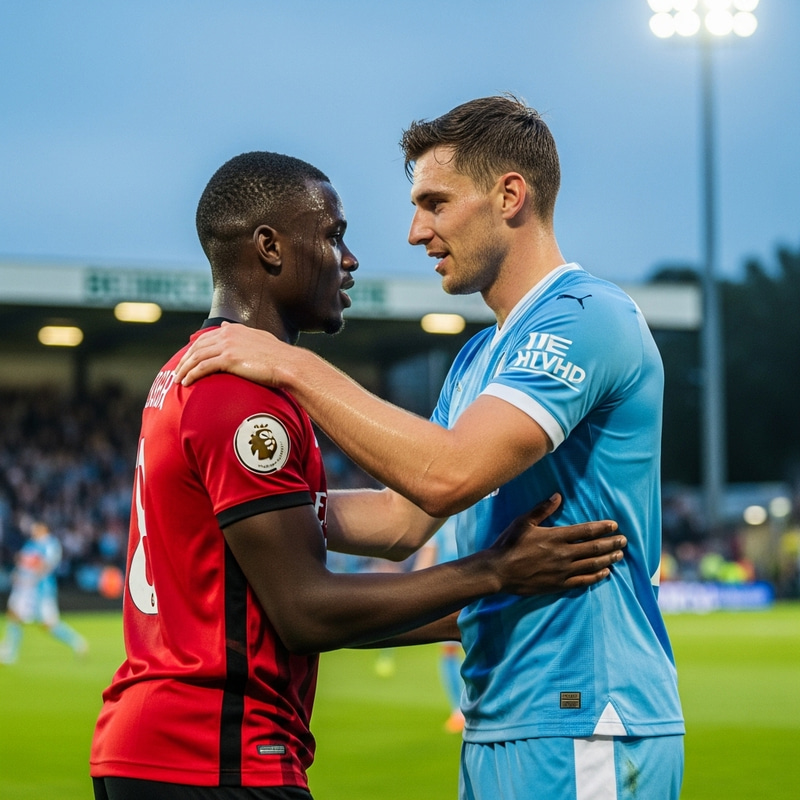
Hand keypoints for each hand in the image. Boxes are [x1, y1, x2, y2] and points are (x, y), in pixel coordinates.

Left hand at [174, 322, 288, 386]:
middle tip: (177, 371)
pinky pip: (202, 367)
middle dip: (184, 359)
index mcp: (236, 330)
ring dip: (184, 369)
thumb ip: (242, 333)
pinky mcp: (228, 359)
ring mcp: (228, 346)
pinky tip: (187, 383)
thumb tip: (226, 327)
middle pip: (197, 346)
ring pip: (196, 357)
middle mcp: (229, 335)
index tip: (187, 359)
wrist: (289, 365)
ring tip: (178, 380)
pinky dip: (191, 375)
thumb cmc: (279, 357)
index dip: (194, 349)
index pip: (206, 338)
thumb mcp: (260, 338)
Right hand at [491, 493, 624, 593]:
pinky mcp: (559, 584)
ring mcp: (563, 571)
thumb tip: (558, 496)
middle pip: (594, 548)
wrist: (498, 571)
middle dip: (611, 543)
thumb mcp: (523, 522)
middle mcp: (563, 554)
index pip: (586, 531)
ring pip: (592, 564)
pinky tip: (606, 573)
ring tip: (619, 555)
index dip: (603, 528)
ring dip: (608, 559)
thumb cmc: (509, 544)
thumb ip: (542, 509)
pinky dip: (597, 576)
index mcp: (556, 536)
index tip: (614, 525)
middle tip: (623, 541)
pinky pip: (584, 581)